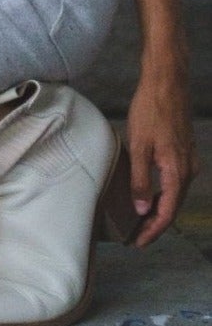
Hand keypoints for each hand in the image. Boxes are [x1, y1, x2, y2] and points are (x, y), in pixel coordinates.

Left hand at [124, 65, 198, 247]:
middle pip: (173, 207)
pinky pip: (175, 181)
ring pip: (175, 194)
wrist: (167, 83)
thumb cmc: (151, 110)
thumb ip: (140, 180)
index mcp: (177, 172)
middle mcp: (188, 170)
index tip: (138, 242)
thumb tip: (140, 209)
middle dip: (155, 224)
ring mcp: (189, 161)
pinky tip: (150, 195)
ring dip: (159, 209)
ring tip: (140, 221)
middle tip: (136, 236)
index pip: (166, 213)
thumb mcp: (138, 146)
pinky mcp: (185, 152)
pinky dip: (164, 194)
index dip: (152, 231)